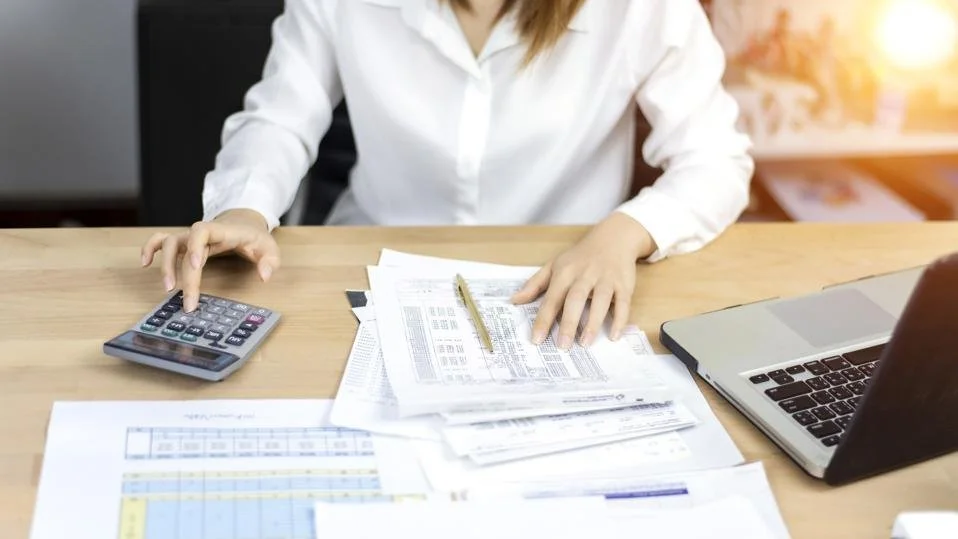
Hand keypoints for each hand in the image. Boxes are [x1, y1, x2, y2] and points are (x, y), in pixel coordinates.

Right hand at [140, 209, 279, 311]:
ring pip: (169, 244)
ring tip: (167, 288)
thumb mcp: (270, 247)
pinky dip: (150, 249)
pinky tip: (145, 264)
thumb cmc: (255, 237)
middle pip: (184, 246)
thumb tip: (264, 276)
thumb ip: (270, 262)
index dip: (195, 246)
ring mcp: (190, 237)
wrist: (244, 222)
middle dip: (183, 273)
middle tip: (187, 301)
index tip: (195, 265)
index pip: (202, 231)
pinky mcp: (184, 243)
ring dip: (164, 265)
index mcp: (221, 230)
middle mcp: (201, 232)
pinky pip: (161, 241)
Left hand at [511, 212, 655, 348]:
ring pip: (601, 300)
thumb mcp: (554, 265)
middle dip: (568, 323)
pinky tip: (614, 335)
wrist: (613, 238)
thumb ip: (535, 284)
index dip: (543, 319)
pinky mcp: (624, 283)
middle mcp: (585, 274)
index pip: (552, 298)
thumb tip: (514, 301)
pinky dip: (620, 319)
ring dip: (594, 323)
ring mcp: (606, 278)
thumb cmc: (579, 257)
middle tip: (562, 346)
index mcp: (565, 272)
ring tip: (585, 343)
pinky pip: (623, 302)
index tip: (536, 339)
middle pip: (576, 299)